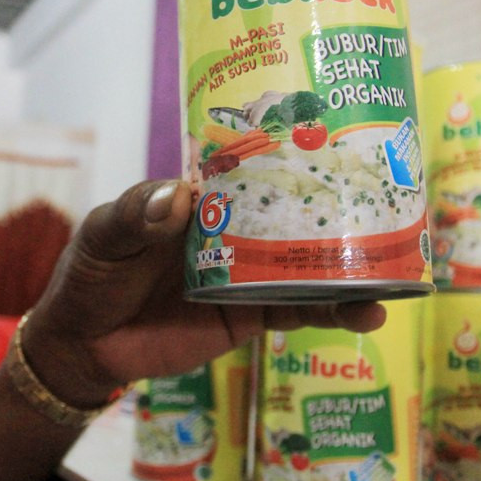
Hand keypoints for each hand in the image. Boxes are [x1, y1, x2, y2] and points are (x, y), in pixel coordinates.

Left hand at [22, 180, 385, 408]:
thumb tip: (180, 199)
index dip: (292, 152)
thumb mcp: (104, 233)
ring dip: (350, 265)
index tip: (339, 136)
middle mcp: (232, 231)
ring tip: (397, 266)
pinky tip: (367, 311)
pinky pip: (296, 310)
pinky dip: (332, 311)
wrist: (84, 343)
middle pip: (293, 213)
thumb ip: (135, 214)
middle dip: (340, 207)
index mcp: (201, 199)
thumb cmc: (92, 275)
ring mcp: (246, 274)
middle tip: (391, 199)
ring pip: (307, 263)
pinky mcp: (249, 317)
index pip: (252, 168)